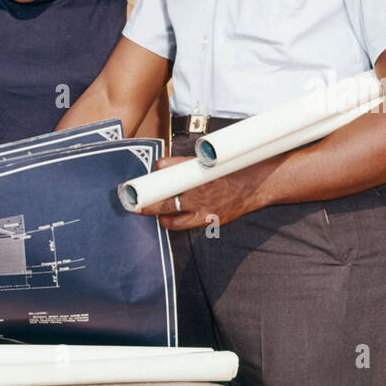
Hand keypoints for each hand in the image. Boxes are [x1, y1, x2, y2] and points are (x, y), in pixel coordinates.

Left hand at [137, 155, 271, 228]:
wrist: (251, 185)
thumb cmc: (227, 170)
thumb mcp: (205, 160)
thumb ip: (183, 164)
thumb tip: (160, 167)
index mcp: (197, 168)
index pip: (167, 168)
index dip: (152, 175)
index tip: (139, 181)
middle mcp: (197, 187)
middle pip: (163, 195)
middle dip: (145, 199)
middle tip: (134, 201)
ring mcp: (202, 205)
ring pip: (168, 212)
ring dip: (155, 211)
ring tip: (148, 209)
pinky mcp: (207, 219)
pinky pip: (180, 224)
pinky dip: (169, 222)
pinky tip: (164, 219)